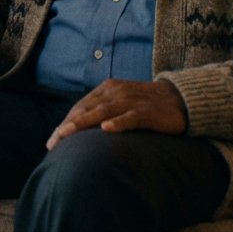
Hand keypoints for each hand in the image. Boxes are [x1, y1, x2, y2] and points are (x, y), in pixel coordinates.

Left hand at [46, 78, 186, 149]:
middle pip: (87, 109)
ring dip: (84, 123)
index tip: (53, 140)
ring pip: (103, 111)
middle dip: (68, 126)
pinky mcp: (147, 111)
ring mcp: (131, 101)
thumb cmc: (145, 104)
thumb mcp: (120, 102)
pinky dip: (118, 122)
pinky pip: (131, 117)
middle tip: (54, 142)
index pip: (81, 106)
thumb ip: (101, 111)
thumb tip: (78, 129)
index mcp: (107, 89)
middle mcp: (116, 92)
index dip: (66, 122)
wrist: (180, 98)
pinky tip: (106, 129)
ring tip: (68, 134)